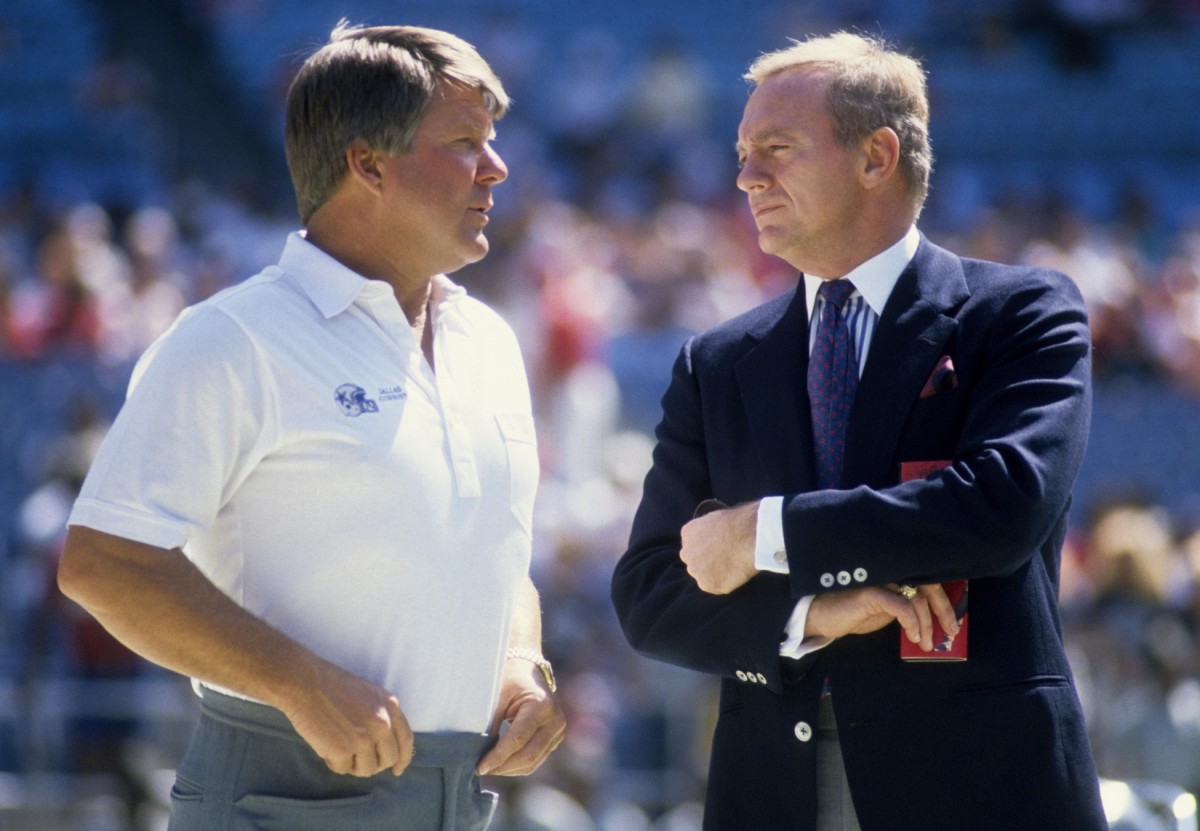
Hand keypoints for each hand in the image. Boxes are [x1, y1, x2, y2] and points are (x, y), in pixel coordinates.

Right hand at [278, 657, 413, 777]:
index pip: (405, 740)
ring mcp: (365, 738)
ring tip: (337, 747)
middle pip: (388, 759)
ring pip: (367, 769)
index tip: (397, 770)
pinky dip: (333, 762)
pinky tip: (325, 745)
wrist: (304, 682)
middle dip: (374, 764)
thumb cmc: (330, 686)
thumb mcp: (369, 695)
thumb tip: (384, 746)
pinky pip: (343, 769)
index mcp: (390, 706)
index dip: (402, 759)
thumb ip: (381, 717)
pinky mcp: (344, 750)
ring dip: (352, 764)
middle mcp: (383, 723)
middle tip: (357, 760)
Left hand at [477, 654, 564, 775]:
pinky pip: (536, 759)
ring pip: (532, 762)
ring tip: (489, 768)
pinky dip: (518, 765)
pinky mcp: (556, 738)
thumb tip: (478, 752)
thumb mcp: (497, 696)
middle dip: (502, 767)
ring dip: (509, 769)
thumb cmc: (509, 678)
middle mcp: (555, 720)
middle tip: (481, 770)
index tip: (479, 767)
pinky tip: (501, 764)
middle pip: (527, 756)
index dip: (497, 757)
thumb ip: (490, 723)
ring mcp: (558, 730)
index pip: (517, 740)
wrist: (527, 670)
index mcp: (541, 705)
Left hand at [679, 501, 759, 593]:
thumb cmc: (739, 523)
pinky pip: (717, 587)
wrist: (749, 536)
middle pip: (695, 563)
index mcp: (688, 533)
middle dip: (707, 564)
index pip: (692, 546)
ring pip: (705, 577)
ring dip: (716, 575)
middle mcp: (686, 553)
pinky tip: (736, 573)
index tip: (719, 550)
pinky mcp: (707, 585)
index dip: (707, 549)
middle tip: (726, 560)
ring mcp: (696, 570)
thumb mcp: (716, 519)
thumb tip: (714, 538)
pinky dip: (727, 584)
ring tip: (734, 566)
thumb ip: (708, 532)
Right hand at [805, 583, 958, 650]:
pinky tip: (913, 635)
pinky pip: (901, 606)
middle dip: (943, 610)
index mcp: (897, 577)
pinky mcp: (872, 592)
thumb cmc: (853, 614)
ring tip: (925, 643)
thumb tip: (932, 621)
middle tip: (950, 632)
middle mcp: (892, 574)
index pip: (928, 582)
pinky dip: (912, 622)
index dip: (943, 602)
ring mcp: (882, 581)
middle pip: (928, 586)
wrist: (823, 617)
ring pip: (916, 599)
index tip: (952, 624)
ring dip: (926, 624)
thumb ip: (906, 609)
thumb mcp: (886, 612)